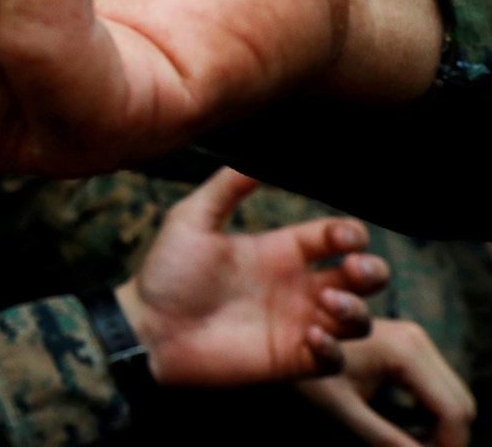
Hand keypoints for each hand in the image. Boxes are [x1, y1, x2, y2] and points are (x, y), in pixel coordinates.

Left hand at [115, 169, 385, 386]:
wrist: (145, 327)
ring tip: (328, 302)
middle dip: (372, 271)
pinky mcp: (290, 360)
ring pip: (358, 320)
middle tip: (355, 270)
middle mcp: (296, 286)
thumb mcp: (192, 220)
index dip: (350, 234)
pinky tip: (310, 336)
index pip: (335, 237)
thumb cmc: (166, 273)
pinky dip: (333, 349)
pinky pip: (333, 359)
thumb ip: (226, 187)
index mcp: (280, 251)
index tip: (344, 237)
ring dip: (356, 311)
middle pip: (362, 278)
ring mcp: (297, 324)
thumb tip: (256, 157)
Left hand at [298, 319, 474, 446]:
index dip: (447, 446)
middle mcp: (417, 339)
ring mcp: (413, 339)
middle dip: (447, 438)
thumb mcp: (343, 413)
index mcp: (407, 352)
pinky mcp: (404, 345)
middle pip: (459, 402)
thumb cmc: (300, 376)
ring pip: (451, 395)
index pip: (453, 411)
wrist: (269, 335)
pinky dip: (429, 412)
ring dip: (439, 428)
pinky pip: (435, 385)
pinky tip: (402, 428)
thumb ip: (387, 439)